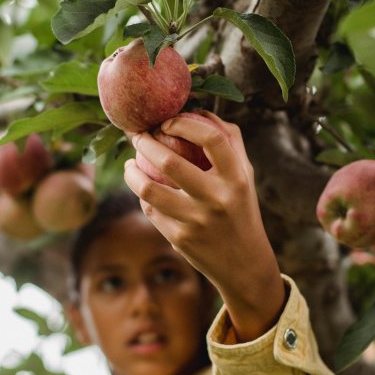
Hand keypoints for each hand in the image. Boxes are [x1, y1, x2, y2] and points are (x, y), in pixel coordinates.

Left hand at [123, 110, 284, 341]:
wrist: (245, 264)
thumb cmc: (241, 208)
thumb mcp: (245, 176)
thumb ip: (230, 141)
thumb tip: (199, 110)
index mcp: (238, 178)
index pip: (211, 138)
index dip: (184, 123)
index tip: (167, 122)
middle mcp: (218, 199)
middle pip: (170, 162)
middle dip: (145, 143)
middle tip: (138, 136)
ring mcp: (197, 221)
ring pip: (149, 190)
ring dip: (131, 172)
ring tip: (129, 164)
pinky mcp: (180, 239)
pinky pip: (151, 210)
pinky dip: (142, 196)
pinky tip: (141, 189)